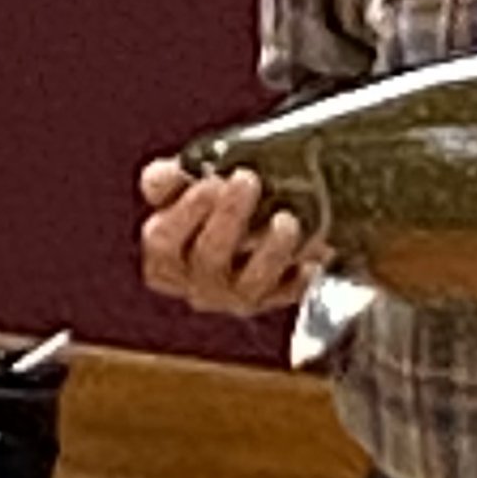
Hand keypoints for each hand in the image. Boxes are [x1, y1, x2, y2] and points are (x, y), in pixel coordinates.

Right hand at [136, 157, 313, 318]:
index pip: (163, 242)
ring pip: (248, 284)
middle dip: (228, 218)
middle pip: (207, 260)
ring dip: (268, 251)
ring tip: (286, 221)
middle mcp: (195, 285)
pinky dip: (300, 279)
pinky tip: (313, 260)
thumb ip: (167, 180)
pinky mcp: (270, 300)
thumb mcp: (183, 188)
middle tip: (248, 181)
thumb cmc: (209, 207)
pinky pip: (286, 296)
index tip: (212, 183)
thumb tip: (164, 177)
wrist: (254, 224)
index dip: (186, 214)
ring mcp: (233, 297)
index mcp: (164, 260)